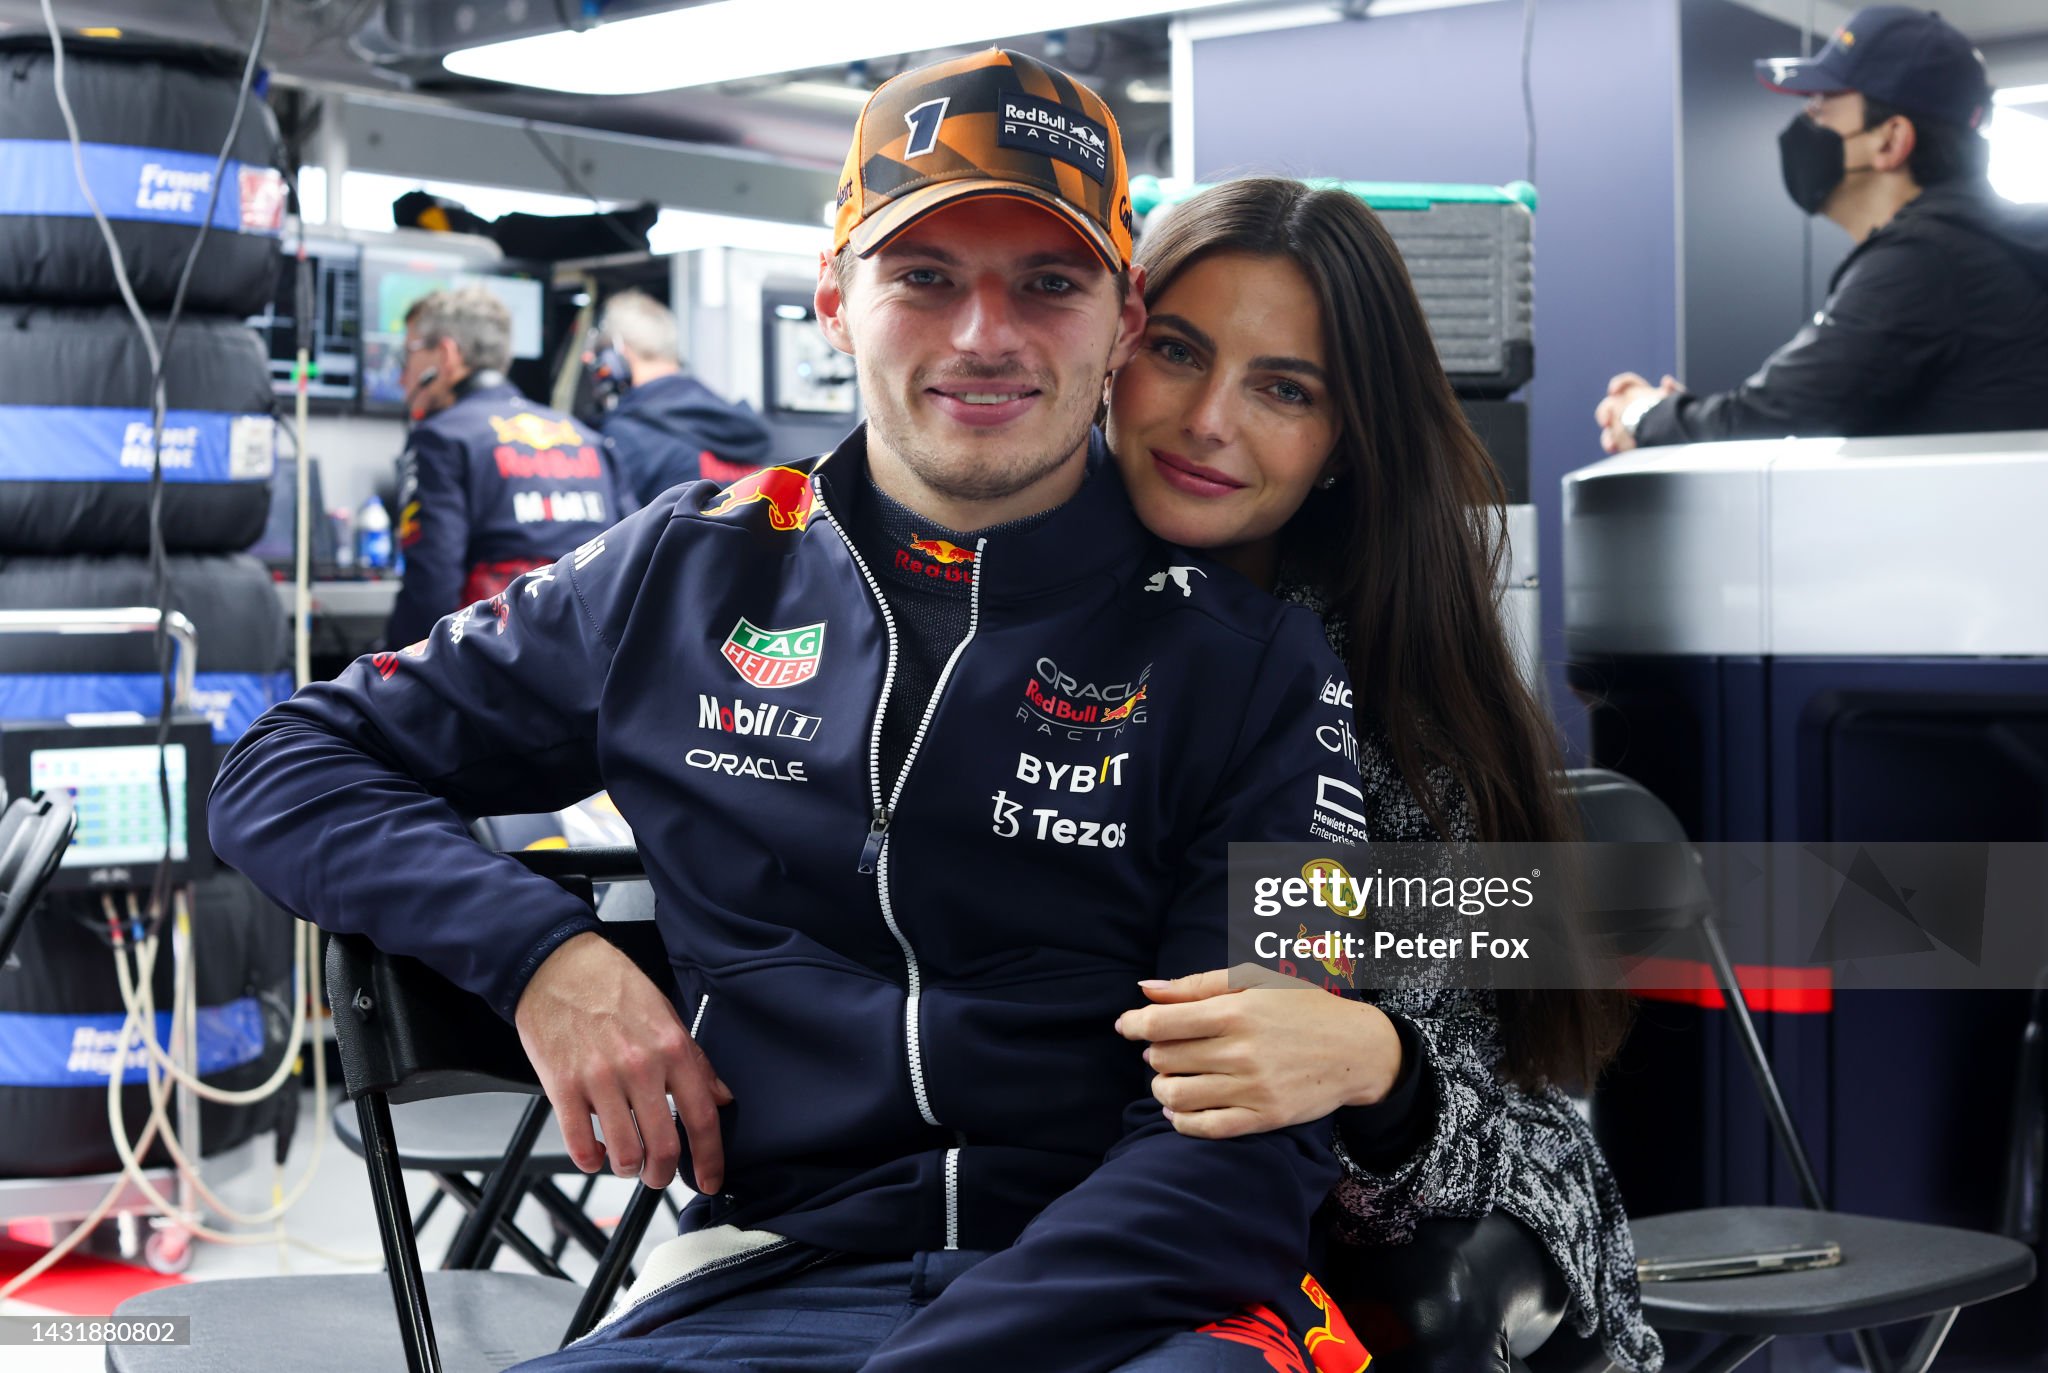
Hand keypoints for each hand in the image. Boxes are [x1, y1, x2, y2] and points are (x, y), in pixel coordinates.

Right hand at [514, 931, 732, 1191]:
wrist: (557, 967)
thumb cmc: (612, 987)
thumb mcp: (666, 1014)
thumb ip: (694, 1060)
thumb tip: (721, 1097)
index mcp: (671, 1049)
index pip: (702, 1117)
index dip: (710, 1158)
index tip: (710, 1180)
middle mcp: (640, 1067)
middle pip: (664, 1147)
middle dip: (664, 1174)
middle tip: (659, 1174)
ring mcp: (600, 1079)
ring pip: (624, 1153)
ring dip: (629, 1169)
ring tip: (628, 1162)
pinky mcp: (563, 1087)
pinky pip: (580, 1144)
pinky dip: (591, 1160)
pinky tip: (597, 1152)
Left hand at [1112, 965, 1401, 1139]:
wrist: (1357, 1049)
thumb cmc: (1302, 1007)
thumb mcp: (1255, 980)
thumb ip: (1197, 985)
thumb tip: (1145, 989)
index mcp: (1236, 1011)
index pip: (1161, 1022)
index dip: (1134, 1024)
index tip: (1126, 1026)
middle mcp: (1241, 1051)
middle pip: (1165, 1059)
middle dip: (1154, 1053)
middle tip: (1163, 1049)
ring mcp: (1252, 1088)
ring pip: (1178, 1095)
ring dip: (1161, 1088)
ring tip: (1169, 1079)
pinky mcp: (1264, 1118)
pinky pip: (1206, 1128)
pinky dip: (1180, 1121)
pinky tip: (1178, 1108)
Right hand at [1595, 372, 1679, 453]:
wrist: (1679, 434)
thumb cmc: (1678, 415)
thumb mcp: (1679, 402)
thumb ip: (1673, 390)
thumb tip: (1666, 381)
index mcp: (1640, 393)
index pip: (1626, 384)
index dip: (1618, 385)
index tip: (1613, 391)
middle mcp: (1627, 406)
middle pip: (1609, 406)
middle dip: (1605, 412)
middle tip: (1606, 421)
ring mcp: (1623, 424)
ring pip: (1609, 427)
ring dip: (1607, 433)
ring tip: (1611, 442)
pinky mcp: (1622, 439)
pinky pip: (1612, 440)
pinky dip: (1610, 443)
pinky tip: (1614, 447)